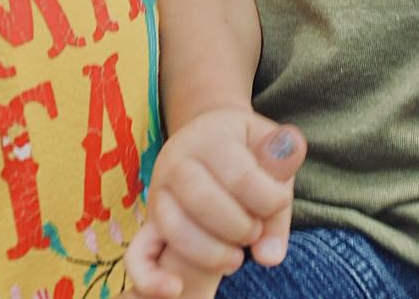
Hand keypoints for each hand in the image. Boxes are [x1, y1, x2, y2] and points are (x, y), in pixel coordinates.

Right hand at [124, 108, 305, 297]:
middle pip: (203, 200)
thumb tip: (269, 256)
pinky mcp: (149, 220)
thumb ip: (279, 195)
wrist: (208, 137)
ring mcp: (158, 188)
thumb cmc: (248, 151)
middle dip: (240, 227)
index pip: (240, 175)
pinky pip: (139, 254)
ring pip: (174, 227)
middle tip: (254, 230)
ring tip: (236, 256)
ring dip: (212, 252)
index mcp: (212, 135)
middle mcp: (177, 157)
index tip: (278, 203)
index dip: (269, 201)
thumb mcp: (272, 155)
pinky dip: (153, 278)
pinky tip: (176, 289)